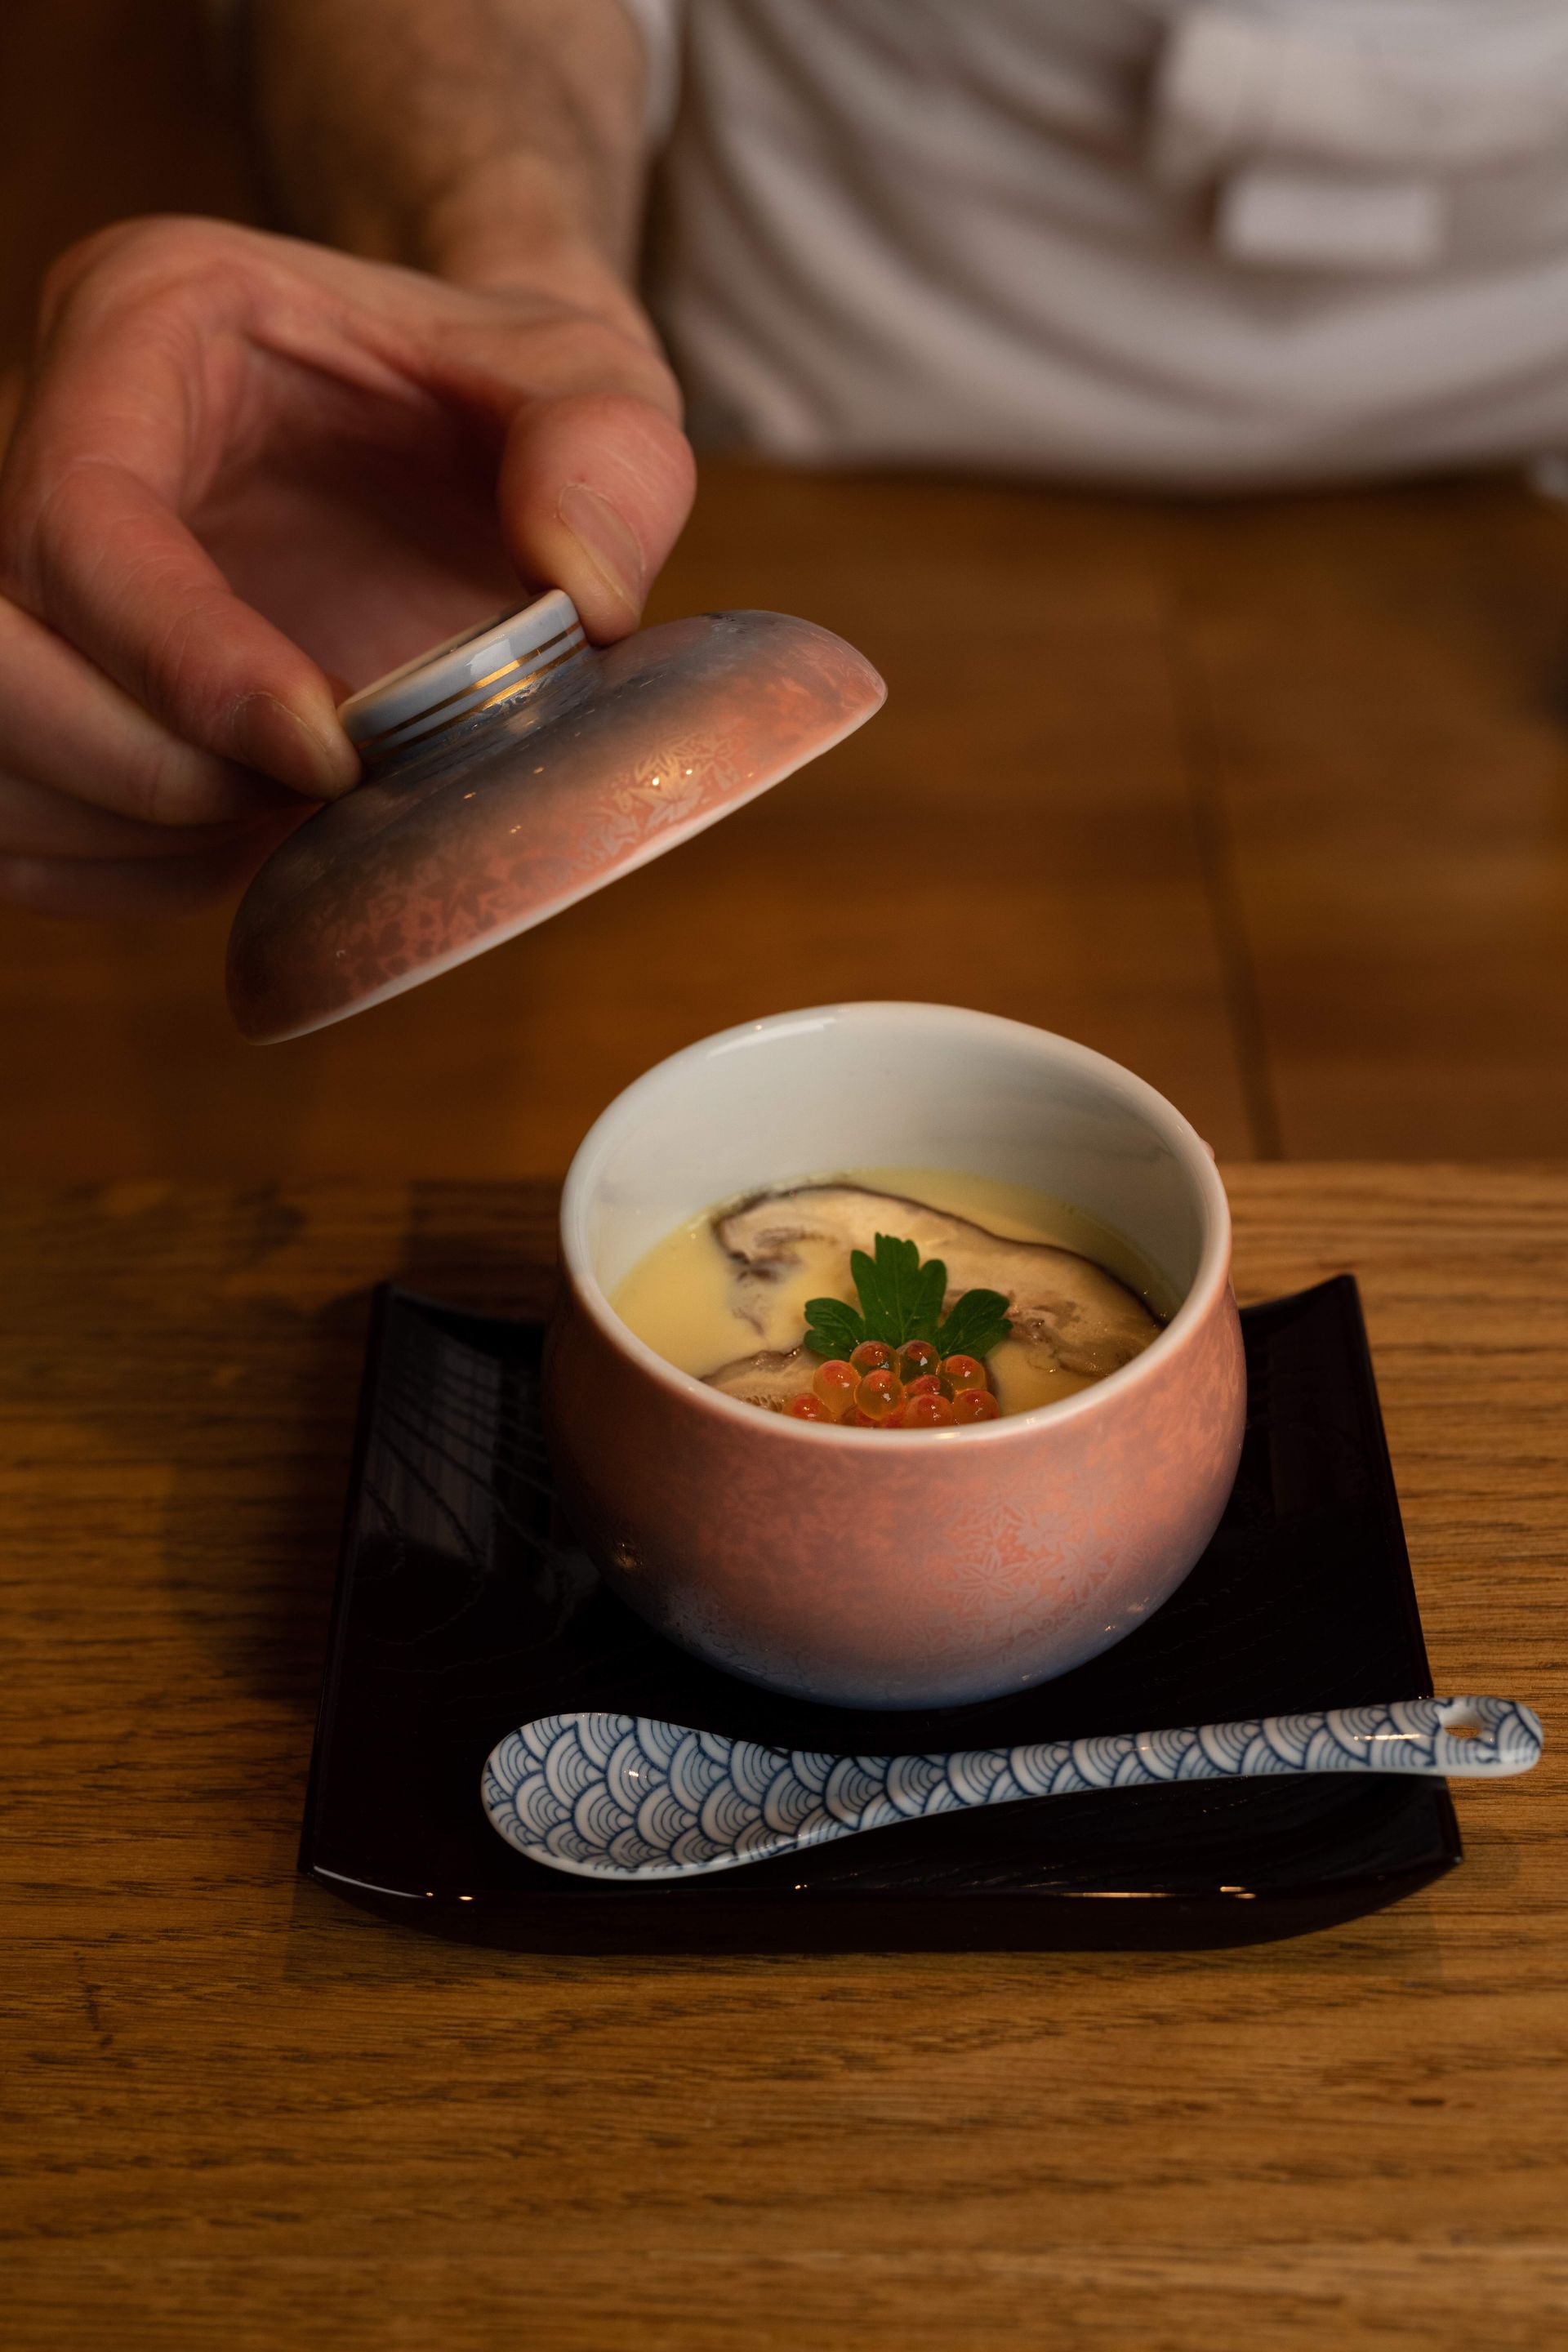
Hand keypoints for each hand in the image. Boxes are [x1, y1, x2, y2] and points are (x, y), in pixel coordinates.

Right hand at [0, 215, 694, 913]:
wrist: (469, 423)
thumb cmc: (511, 391)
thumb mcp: (597, 382)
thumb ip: (608, 460)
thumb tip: (583, 592)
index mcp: (149, 325)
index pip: (82, 519)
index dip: (182, 662)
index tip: (330, 753)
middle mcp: (53, 440)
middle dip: (132, 774)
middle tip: (302, 804)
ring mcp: (41, 574)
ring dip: (128, 838)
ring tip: (290, 827)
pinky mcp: (64, 676)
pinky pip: (30, 825)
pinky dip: (128, 873)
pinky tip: (255, 849)